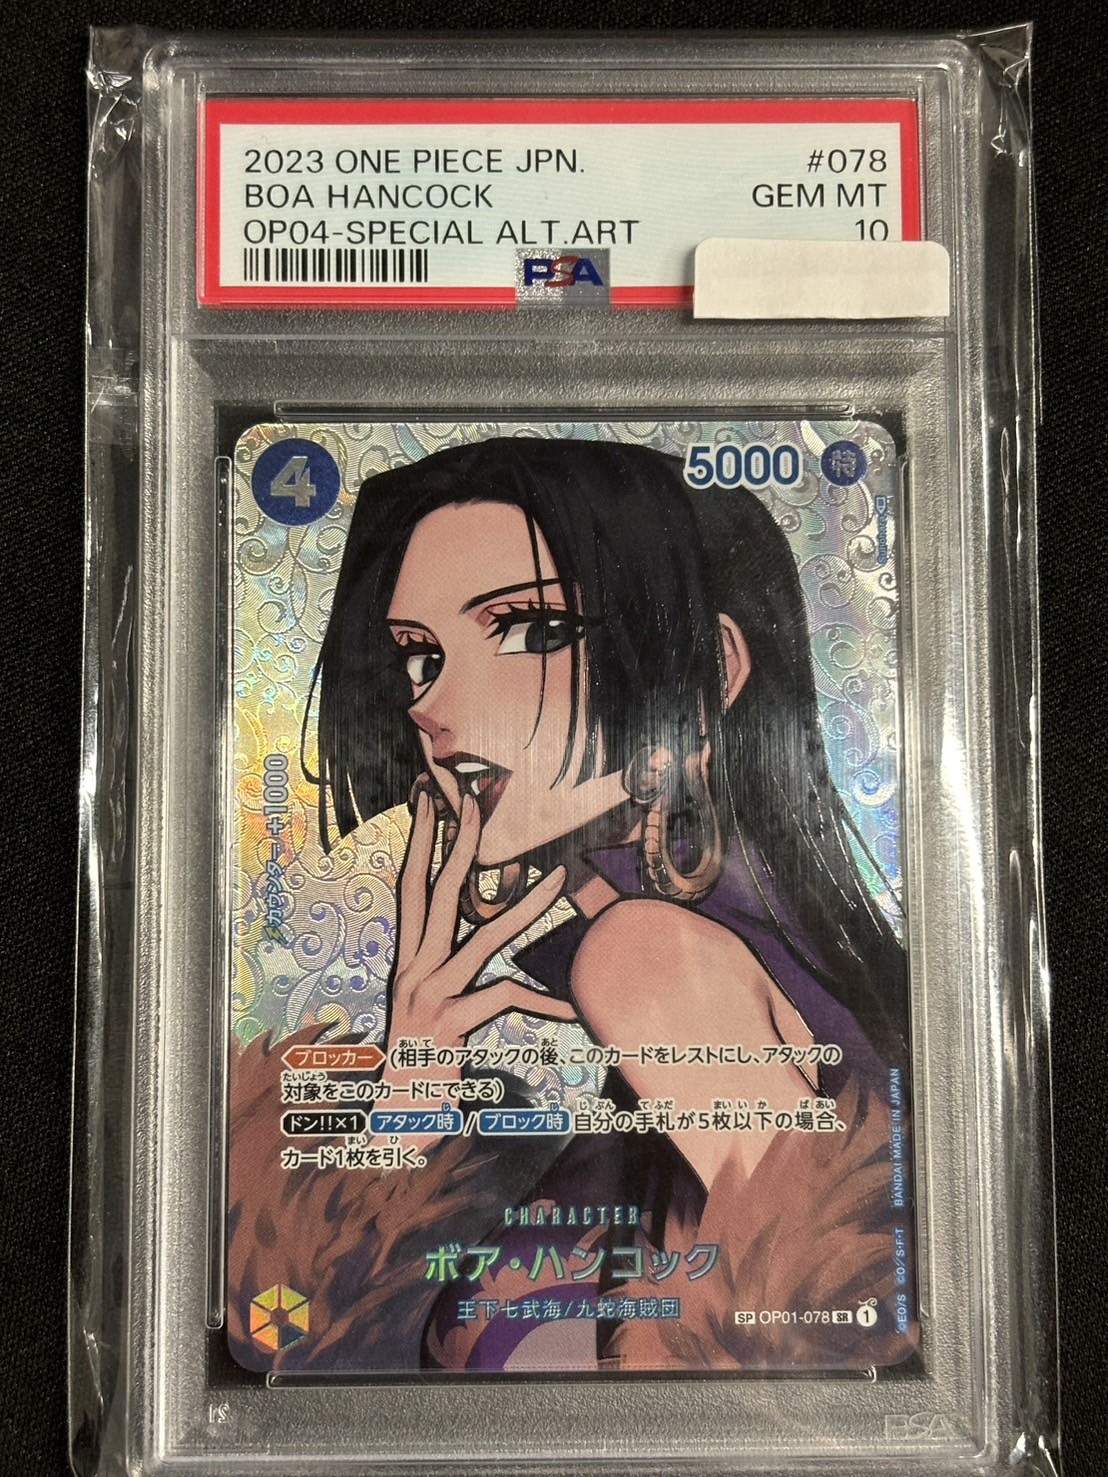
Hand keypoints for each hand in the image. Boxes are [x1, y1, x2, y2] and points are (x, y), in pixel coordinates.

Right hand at [385, 788, 575, 1056]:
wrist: (392, 1122)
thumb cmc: (417, 1066)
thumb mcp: (424, 1010)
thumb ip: (443, 973)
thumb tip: (471, 942)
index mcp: (406, 961)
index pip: (409, 886)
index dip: (419, 841)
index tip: (429, 799)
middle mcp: (411, 970)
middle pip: (435, 892)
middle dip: (457, 842)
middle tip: (473, 799)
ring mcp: (428, 996)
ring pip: (483, 937)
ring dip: (525, 906)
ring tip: (560, 879)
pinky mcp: (449, 1026)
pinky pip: (505, 998)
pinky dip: (544, 1003)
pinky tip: (574, 1012)